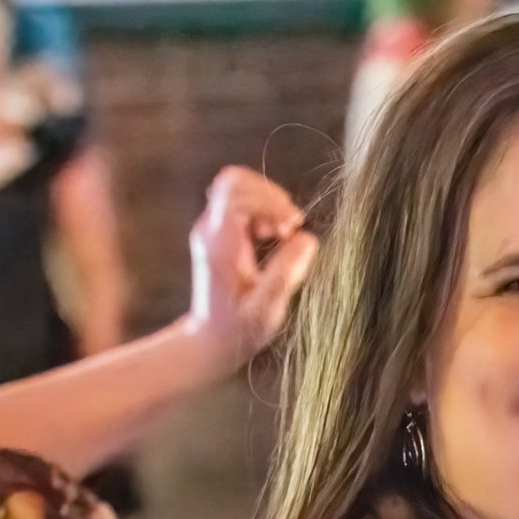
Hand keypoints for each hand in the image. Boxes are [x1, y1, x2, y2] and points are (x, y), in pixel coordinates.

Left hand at [185, 166, 317, 366]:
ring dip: (269, 204)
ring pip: (240, 189)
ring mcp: (214, 229)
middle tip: (290, 227)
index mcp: (219, 243)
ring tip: (284, 234)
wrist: (211, 338)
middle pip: (234, 180)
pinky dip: (265, 213)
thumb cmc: (239, 328)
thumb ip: (286, 272)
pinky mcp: (222, 232)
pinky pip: (243, 203)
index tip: (290, 227)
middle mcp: (211, 229)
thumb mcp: (267, 308)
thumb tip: (307, 238)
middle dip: (270, 196)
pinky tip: (276, 238)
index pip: (235, 192)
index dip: (268, 200)